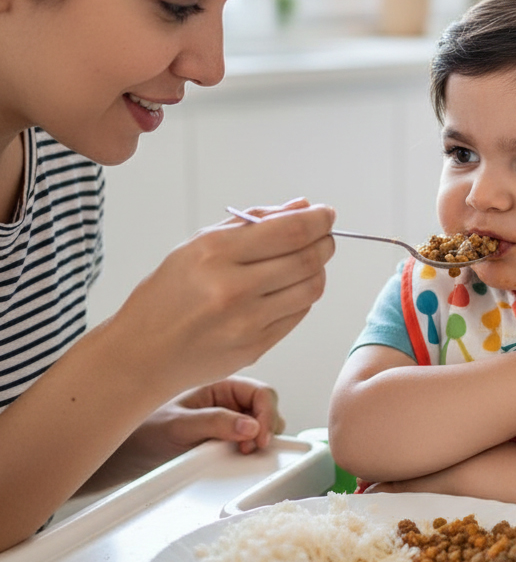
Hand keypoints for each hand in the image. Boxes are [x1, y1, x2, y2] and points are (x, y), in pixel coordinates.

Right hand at [108, 198, 335, 397]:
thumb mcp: (197, 246)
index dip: (318, 220)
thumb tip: (302, 206)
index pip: (290, 231)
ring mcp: (247, 322)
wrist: (142, 354)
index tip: (327, 214)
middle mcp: (232, 288)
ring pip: (310, 288)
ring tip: (308, 261)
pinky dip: (303, 295)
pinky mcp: (256, 347)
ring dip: (318, 270)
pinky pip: (298, 314)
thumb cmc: (167, 294)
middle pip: (307, 259)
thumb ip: (252, 222)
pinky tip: (290, 287)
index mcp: (215, 253)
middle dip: (325, 243)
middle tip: (324, 236)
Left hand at [129, 377, 285, 466]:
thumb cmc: (146, 429)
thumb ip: (215, 423)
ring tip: (242, 453)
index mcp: (221, 385)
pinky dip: (251, 451)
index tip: (260, 438)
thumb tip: (250, 427)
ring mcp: (229, 420)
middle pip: (266, 408)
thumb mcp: (180, 425)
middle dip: (265, 428)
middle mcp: (229, 400)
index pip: (261, 393)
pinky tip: (239, 458)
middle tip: (251, 448)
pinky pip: (249, 442)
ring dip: (259, 440)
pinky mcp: (226, 439)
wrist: (128, 452)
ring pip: (261, 426)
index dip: (266, 415)